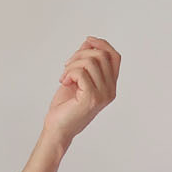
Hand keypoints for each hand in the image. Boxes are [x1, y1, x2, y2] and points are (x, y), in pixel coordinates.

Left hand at [43, 35, 118, 149]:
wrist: (57, 130)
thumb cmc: (65, 106)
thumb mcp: (77, 78)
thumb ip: (85, 61)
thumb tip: (89, 43)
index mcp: (110, 86)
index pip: (114, 57)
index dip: (102, 44)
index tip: (87, 41)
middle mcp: (110, 91)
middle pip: (101, 56)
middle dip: (80, 55)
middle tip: (66, 67)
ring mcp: (102, 95)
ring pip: (90, 62)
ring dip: (72, 66)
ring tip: (64, 77)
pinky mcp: (91, 98)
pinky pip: (81, 73)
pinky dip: (69, 74)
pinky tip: (64, 83)